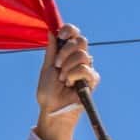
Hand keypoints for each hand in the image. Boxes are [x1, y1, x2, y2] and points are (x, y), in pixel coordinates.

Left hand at [34, 24, 99, 139]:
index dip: (69, 30)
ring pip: (83, 55)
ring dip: (67, 67)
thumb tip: (51, 32)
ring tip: (62, 79)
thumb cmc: (48, 91)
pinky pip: (85, 69)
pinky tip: (70, 84)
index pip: (74, 33)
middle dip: (66, 51)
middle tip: (57, 65)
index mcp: (67, 53)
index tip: (60, 35)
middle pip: (81, 41)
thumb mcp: (47, 68)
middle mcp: (79, 58)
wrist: (52, 108)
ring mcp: (87, 68)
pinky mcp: (93, 79)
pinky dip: (73, 76)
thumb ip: (51, 51)